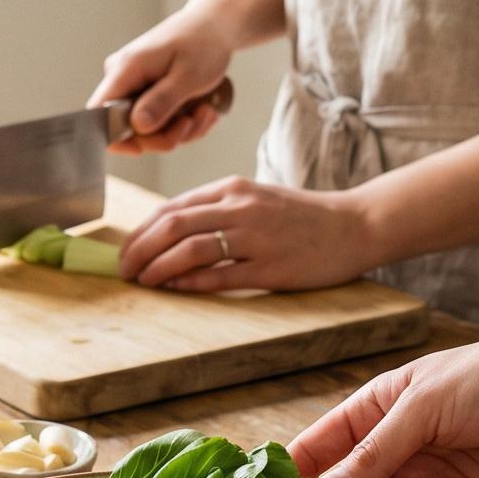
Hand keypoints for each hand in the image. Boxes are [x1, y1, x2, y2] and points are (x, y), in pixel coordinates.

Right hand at [89, 9, 233, 154]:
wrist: (215, 25)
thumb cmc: (203, 43)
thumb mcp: (188, 76)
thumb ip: (162, 102)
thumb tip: (137, 127)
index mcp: (125, 69)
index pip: (99, 114)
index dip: (117, 138)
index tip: (146, 147)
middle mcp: (123, 77)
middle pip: (127, 128)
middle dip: (163, 135)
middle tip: (192, 124)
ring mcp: (134, 84)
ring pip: (146, 128)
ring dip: (179, 130)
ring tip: (204, 112)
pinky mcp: (147, 91)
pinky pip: (157, 120)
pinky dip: (181, 122)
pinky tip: (201, 110)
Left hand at [118, 176, 375, 291]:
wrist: (354, 224)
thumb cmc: (300, 216)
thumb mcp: (254, 199)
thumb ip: (215, 210)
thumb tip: (169, 231)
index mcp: (232, 189)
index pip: (170, 208)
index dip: (140, 232)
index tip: (125, 251)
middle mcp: (240, 208)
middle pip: (172, 226)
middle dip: (139, 251)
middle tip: (124, 270)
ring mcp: (255, 238)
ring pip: (190, 249)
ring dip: (158, 267)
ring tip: (143, 281)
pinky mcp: (270, 268)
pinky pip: (220, 276)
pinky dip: (190, 282)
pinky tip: (174, 288)